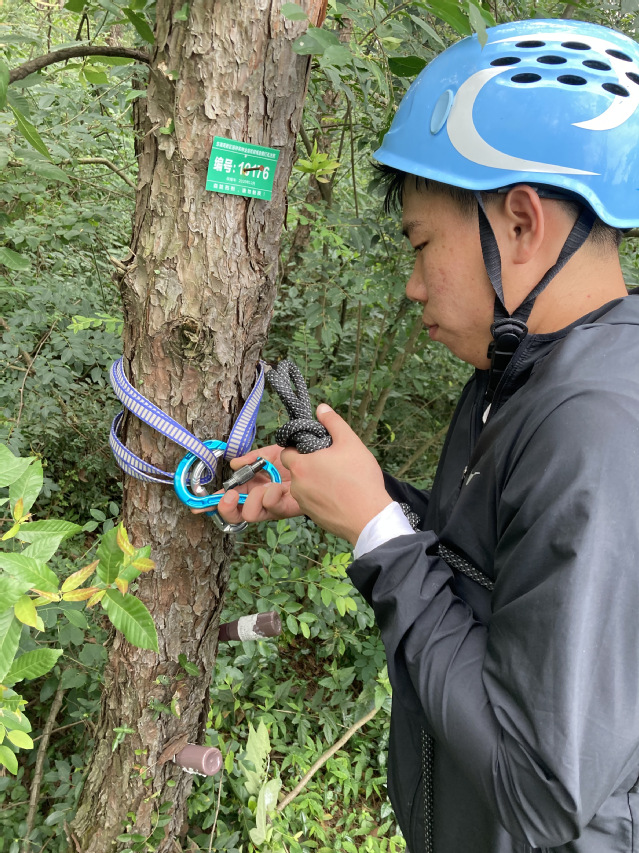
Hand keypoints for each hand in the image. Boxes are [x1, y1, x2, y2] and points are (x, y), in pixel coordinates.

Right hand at [191, 445, 301, 523]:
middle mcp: (257, 501)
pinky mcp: (286, 509)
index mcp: (249, 489)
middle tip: (229, 495)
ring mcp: (271, 507)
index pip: (226, 500)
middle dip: (227, 507)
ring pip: (250, 514)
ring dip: (253, 498)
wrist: (316, 459)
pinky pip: (271, 507)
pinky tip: (279, 485)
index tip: (196, 507)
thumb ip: (250, 459)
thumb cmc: (293, 458)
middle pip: (234, 516)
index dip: (210, 505)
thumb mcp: (268, 454)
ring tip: (266, 485)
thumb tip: (234, 464)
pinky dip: (271, 494)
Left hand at [279, 404, 391, 544]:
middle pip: (296, 469)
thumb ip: (333, 422)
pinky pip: (311, 501)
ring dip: (313, 481)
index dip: (299, 448)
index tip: (316, 448)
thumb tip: (321, 408)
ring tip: (337, 479)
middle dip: (308, 464)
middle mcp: (297, 485)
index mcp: (301, 465)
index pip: (286, 452)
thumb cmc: (359, 478)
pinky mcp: (312, 516)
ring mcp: (303, 503)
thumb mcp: (350, 442)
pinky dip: (320, 496)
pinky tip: (338, 495)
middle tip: (330, 463)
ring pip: (303, 486)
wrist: (369, 517)